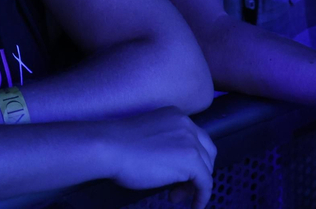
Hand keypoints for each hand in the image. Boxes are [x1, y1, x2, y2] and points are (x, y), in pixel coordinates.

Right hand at [97, 108, 215, 207]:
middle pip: (206, 152)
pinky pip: (205, 183)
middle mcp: (187, 125)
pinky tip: (194, 206)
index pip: (195, 138)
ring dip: (194, 185)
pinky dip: (202, 196)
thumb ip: (165, 144)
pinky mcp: (191, 160)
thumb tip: (172, 165)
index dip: (191, 159)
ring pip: (206, 168)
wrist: (109, 147)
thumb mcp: (147, 137)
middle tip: (179, 187)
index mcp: (176, 116)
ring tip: (175, 196)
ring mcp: (190, 141)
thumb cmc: (117, 145)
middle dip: (197, 171)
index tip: (178, 173)